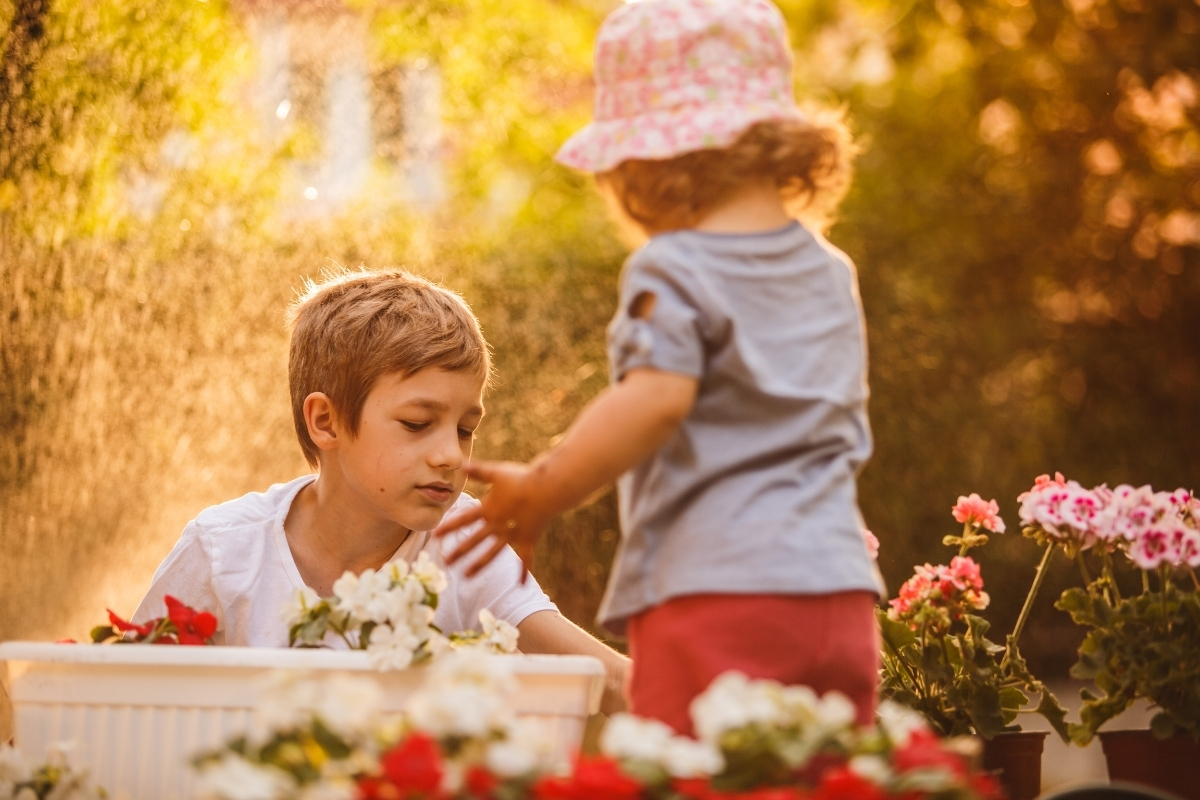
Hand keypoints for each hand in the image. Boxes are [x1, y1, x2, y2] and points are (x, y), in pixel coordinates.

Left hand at [433, 460, 554, 577]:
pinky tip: (521, 585)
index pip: (464, 520)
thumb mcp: (496, 472)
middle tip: (445, 562)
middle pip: (474, 540)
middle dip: (459, 551)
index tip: (435, 535)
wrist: (545, 489)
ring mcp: (512, 535)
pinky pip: (526, 559)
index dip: (449, 527)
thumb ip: (478, 471)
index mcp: (489, 509)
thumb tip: (460, 465)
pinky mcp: (528, 539)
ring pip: (493, 553)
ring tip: (466, 576)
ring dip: (479, 564)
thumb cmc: (521, 478)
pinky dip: (523, 571)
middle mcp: (497, 525)